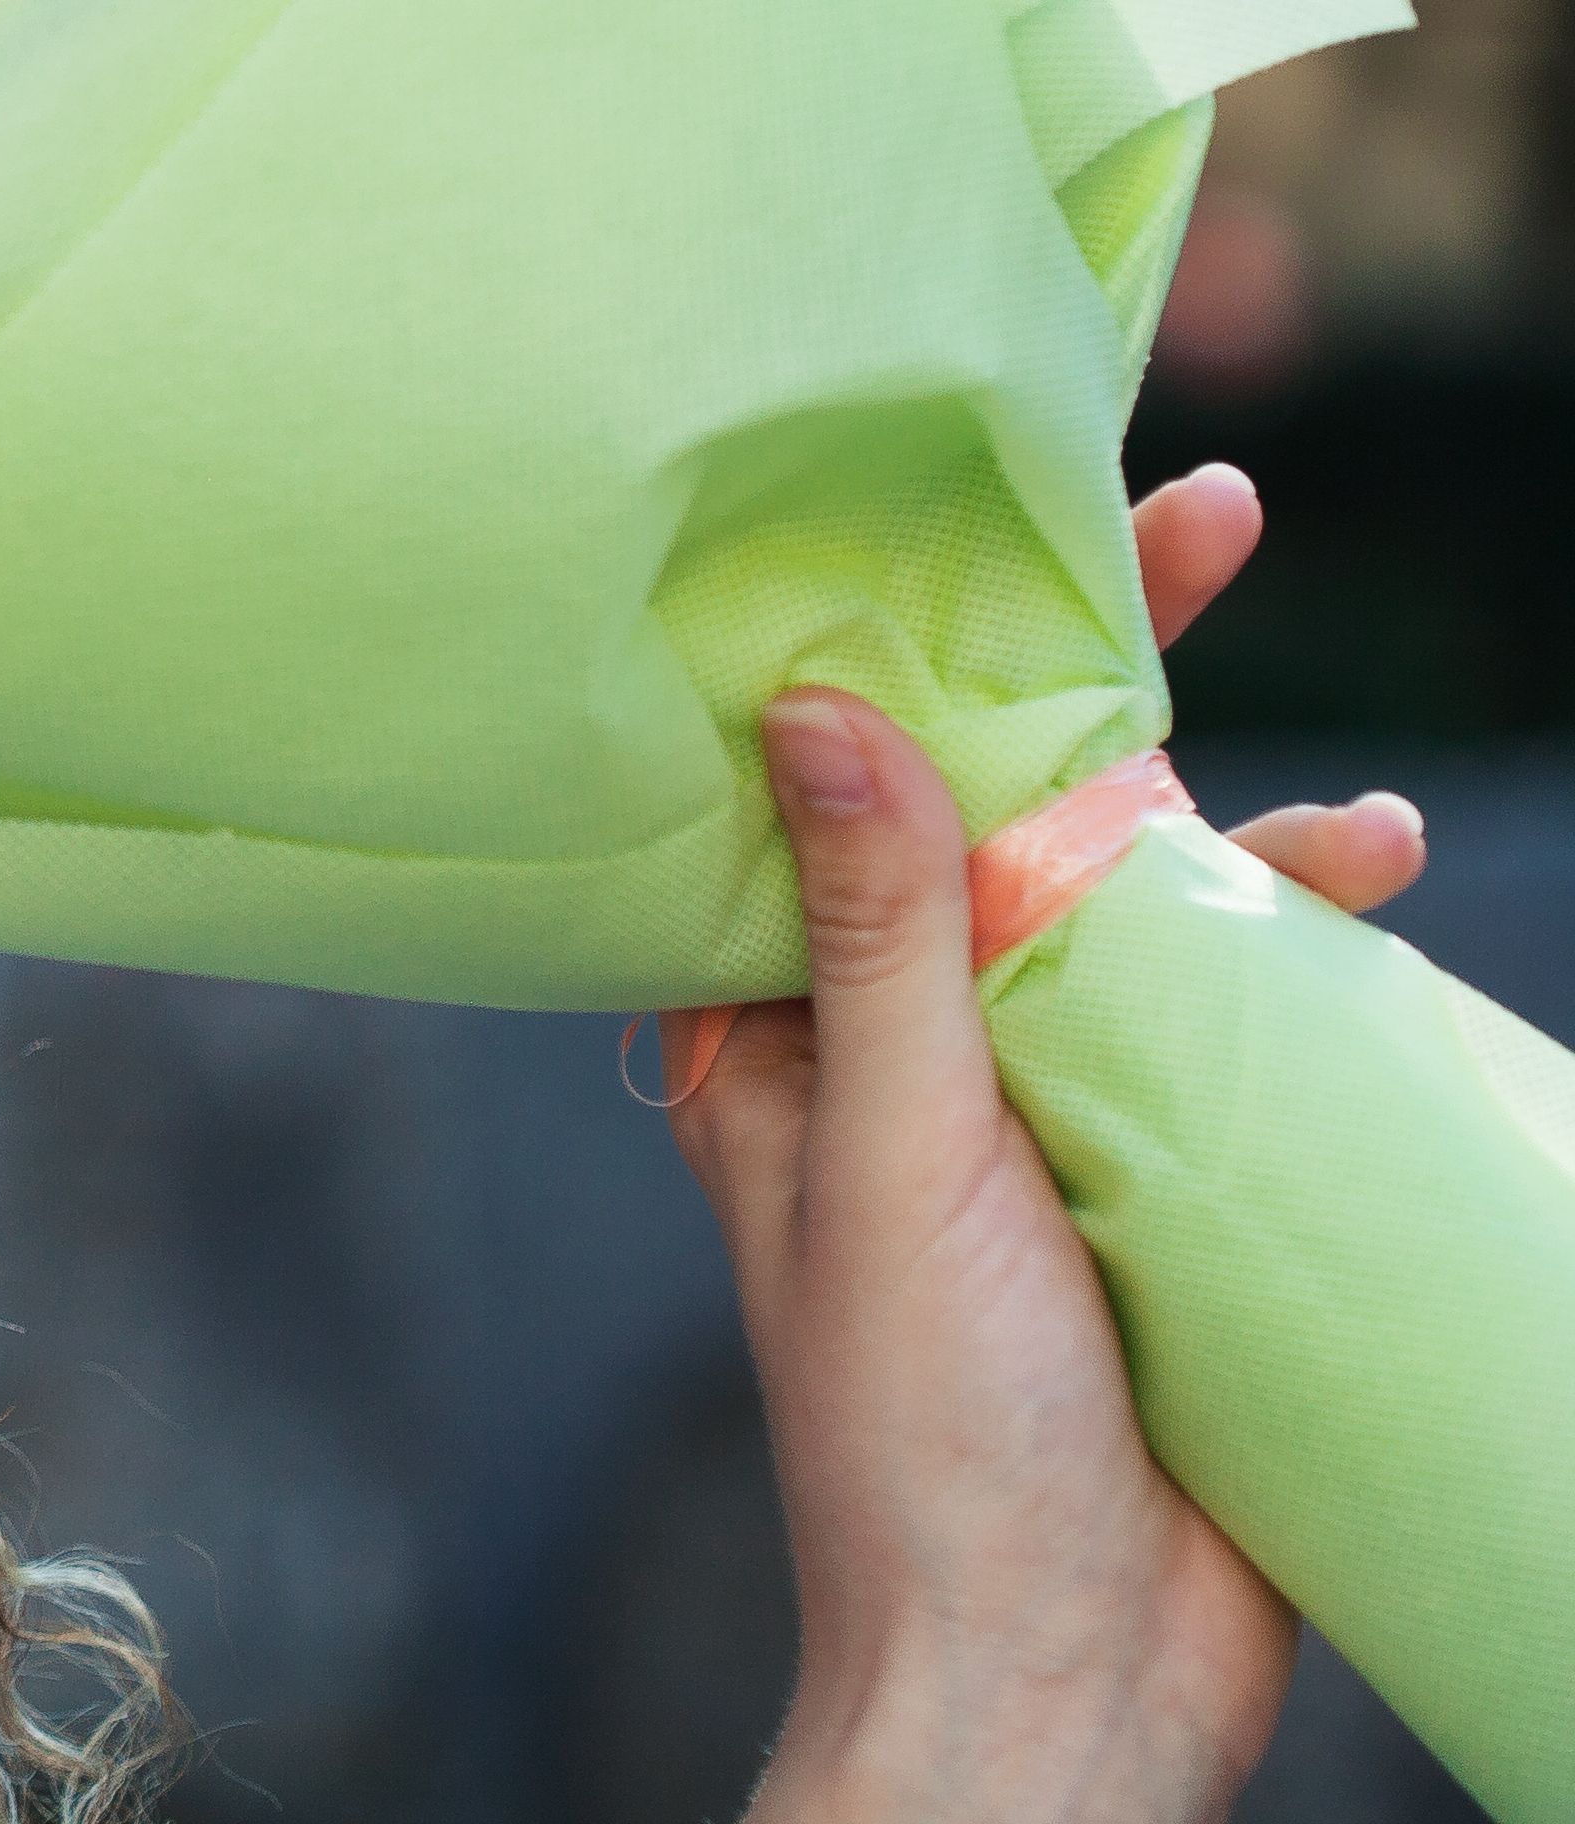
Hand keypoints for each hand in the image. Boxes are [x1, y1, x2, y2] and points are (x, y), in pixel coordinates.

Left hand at [669, 467, 1426, 1822]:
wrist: (1061, 1680)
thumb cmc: (921, 1437)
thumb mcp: (889, 1152)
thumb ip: (874, 940)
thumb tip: (816, 709)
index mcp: (787, 1022)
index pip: (846, 778)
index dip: (916, 635)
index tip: (994, 499)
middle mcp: (903, 1042)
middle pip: (1009, 807)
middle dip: (1110, 669)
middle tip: (1223, 513)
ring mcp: (1040, 1107)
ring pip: (1140, 904)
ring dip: (1250, 837)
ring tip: (1369, 827)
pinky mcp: (1162, 1181)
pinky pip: (1238, 1025)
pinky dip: (1315, 952)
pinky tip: (1391, 908)